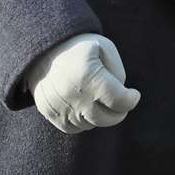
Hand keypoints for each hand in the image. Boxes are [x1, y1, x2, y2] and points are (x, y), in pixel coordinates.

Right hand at [25, 33, 139, 133]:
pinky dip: (82, 120)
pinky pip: (74, 128)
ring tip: (95, 96)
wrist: (42, 48)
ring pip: (91, 124)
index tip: (133, 94)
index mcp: (88, 77)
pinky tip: (82, 104)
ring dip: (99, 114)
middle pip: (108, 118)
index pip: (121, 102)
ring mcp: (60, 107)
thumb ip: (118, 72)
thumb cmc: (78, 47)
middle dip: (118, 110)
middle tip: (117, 99)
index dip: (131, 99)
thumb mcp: (103, 47)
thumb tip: (121, 95)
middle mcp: (74, 96)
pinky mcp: (50, 113)